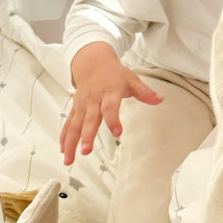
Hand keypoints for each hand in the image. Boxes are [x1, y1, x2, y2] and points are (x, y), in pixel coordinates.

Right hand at [60, 41, 161, 164]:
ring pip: (75, 125)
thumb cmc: (113, 74)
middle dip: (87, 136)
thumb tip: (159, 99)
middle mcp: (93, 100)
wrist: (93, 63)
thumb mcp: (131, 79)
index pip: (110, 107)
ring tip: (70, 159)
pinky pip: (68, 124)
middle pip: (89, 120)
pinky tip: (64, 151)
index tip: (117, 132)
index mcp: (109, 93)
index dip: (113, 120)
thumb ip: (144, 92)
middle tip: (86, 151)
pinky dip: (64, 137)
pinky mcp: (75, 109)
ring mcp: (82, 105)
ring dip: (71, 142)